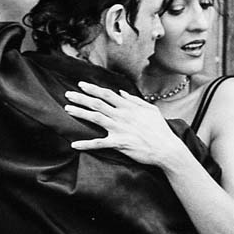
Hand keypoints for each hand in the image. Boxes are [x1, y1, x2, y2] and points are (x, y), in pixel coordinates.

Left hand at [64, 82, 185, 165]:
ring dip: (80, 112)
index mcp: (128, 107)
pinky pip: (98, 143)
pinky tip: (74, 144)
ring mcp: (119, 129)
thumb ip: (134, 101)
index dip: (92, 89)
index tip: (81, 85)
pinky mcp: (119, 143)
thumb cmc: (160, 130)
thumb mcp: (150, 110)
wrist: (166, 148)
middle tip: (68, 94)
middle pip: (97, 103)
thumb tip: (121, 93)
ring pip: (95, 118)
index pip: (107, 94)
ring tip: (67, 109)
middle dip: (81, 98)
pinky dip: (85, 144)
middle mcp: (121, 115)